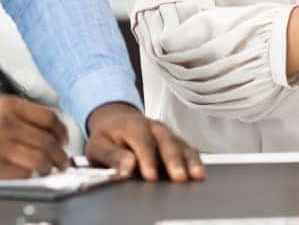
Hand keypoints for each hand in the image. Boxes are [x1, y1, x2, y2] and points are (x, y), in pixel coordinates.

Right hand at [0, 97, 68, 177]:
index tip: (64, 138)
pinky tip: (29, 174)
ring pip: (39, 158)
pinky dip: (30, 175)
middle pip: (48, 140)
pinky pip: (21, 173)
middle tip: (62, 159)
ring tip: (50, 168)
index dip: (62, 130)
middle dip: (60, 152)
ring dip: (49, 166)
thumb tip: (44, 127)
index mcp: (7, 105)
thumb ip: (17, 114)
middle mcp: (5, 123)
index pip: (49, 117)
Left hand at [84, 103, 204, 182]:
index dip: (147, 159)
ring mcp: (167, 134)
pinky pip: (188, 149)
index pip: (142, 141)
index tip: (150, 176)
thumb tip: (126, 168)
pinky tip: (199, 172)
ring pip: (181, 145)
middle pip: (166, 141)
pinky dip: (194, 160)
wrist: (116, 121)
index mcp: (132, 125)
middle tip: (179, 177)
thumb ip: (112, 156)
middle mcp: (153, 127)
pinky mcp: (175, 142)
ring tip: (196, 175)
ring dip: (189, 160)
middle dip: (173, 160)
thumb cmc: (108, 137)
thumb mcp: (98, 146)